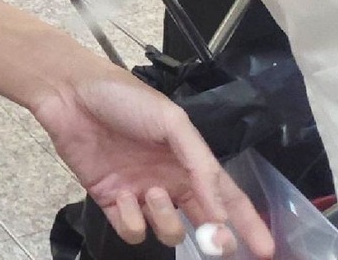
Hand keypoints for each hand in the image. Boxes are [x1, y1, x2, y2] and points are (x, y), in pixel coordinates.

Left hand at [28, 63, 273, 256]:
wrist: (69, 92)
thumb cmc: (123, 98)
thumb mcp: (172, 122)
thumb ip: (200, 167)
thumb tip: (221, 214)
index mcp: (189, 161)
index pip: (227, 197)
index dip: (249, 224)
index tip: (268, 251)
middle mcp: (169, 181)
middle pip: (203, 223)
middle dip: (216, 239)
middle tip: (218, 243)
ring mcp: (140, 193)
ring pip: (169, 231)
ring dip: (166, 220)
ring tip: (152, 192)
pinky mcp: (110, 201)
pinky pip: (131, 230)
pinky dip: (132, 221)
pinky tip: (123, 197)